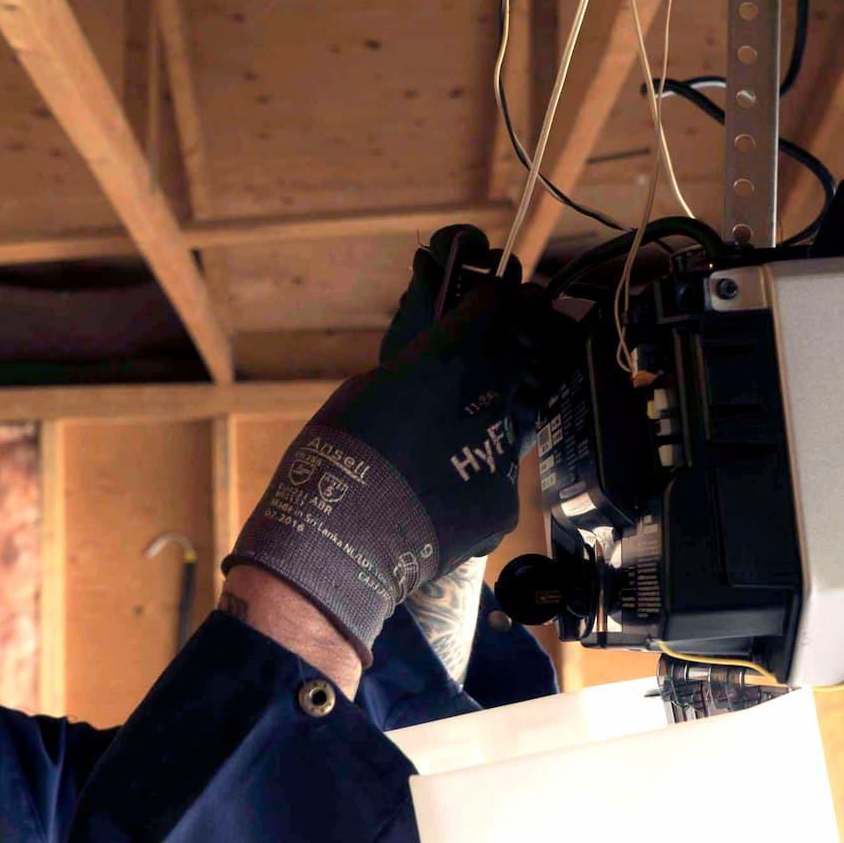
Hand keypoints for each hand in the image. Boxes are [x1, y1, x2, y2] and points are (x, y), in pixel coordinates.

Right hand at [225, 227, 576, 660]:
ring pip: (502, 424)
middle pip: (508, 364)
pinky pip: (494, 477)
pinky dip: (473, 481)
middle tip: (465, 380)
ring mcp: (498, 451)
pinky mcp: (503, 499)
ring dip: (478, 430)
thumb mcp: (364, 391)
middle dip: (493, 364)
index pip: (486, 309)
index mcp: (442, 362)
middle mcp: (483, 399)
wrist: (343, 542)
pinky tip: (439, 495)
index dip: (487, 303)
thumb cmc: (335, 458)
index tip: (488, 301)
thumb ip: (412, 370)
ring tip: (436, 455)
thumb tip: (429, 366)